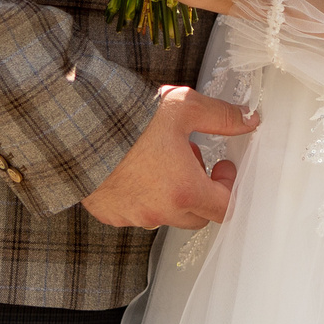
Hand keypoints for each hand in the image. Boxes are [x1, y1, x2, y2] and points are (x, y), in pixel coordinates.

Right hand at [81, 84, 258, 228]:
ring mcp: (132, 216)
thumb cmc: (127, 117)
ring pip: (164, 213)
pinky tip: (131, 167)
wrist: (74, 125)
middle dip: (200, 189)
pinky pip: (135, 212)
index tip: (222, 167)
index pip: (225, 208)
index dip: (229, 187)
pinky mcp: (109, 214)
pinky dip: (140, 195)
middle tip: (190, 157)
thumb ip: (221, 117)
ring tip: (156, 157)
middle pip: (196, 215)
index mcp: (184, 190)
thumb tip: (248, 120)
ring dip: (170, 192)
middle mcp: (159, 211)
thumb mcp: (183, 107)